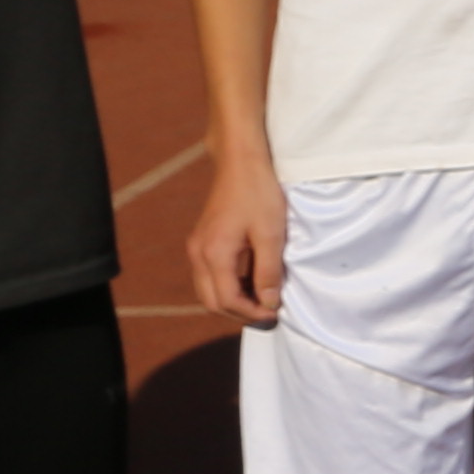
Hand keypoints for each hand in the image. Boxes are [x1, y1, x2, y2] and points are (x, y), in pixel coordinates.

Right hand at [188, 150, 289, 324]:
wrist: (241, 160)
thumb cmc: (258, 193)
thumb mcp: (271, 234)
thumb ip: (268, 271)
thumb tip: (268, 303)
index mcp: (213, 254)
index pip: (227, 301)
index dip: (252, 313)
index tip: (276, 312)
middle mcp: (198, 253)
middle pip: (212, 301)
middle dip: (240, 313)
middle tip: (268, 312)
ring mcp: (197, 246)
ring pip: (208, 290)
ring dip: (233, 300)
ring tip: (263, 297)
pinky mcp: (202, 240)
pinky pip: (210, 275)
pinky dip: (228, 285)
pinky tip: (252, 280)